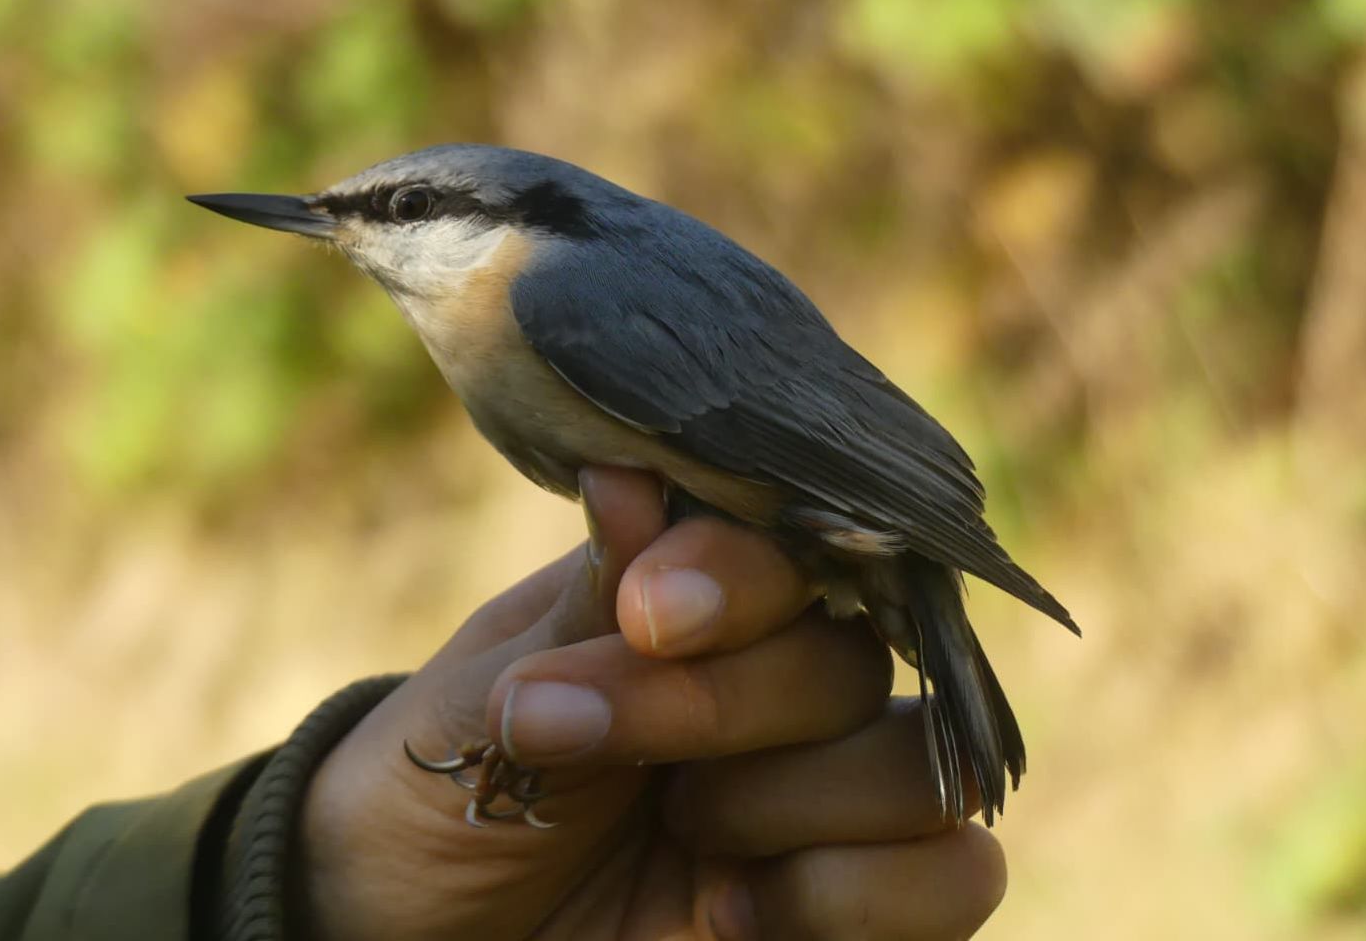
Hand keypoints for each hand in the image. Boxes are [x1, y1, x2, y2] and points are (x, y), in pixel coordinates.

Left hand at [298, 468, 1005, 938]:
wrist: (409, 930)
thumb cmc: (435, 787)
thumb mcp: (487, 694)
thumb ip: (588, 603)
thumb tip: (628, 469)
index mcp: (697, 607)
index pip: (787, 550)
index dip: (737, 575)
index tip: (648, 614)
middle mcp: (777, 693)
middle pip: (848, 659)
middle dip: (717, 704)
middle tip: (577, 739)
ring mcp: (819, 801)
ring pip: (920, 764)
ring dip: (788, 800)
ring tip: (680, 828)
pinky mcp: (847, 907)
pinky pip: (955, 877)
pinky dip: (854, 892)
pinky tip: (732, 908)